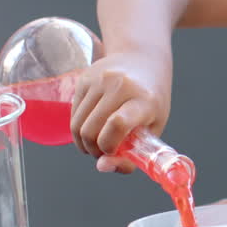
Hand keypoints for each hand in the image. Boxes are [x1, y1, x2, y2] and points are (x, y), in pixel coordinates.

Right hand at [70, 51, 171, 173]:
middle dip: (94, 150)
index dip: (109, 144)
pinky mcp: (83, 79)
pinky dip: (79, 128)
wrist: (142, 59)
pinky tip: (93, 126)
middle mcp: (119, 86)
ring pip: (77, 125)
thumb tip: (101, 167)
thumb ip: (131, 155)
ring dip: (83, 142)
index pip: (118, 123)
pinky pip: (73, 114)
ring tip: (97, 142)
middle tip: (104, 151)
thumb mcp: (153, 128)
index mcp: (143, 100)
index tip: (113, 150)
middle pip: (91, 130)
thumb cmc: (151, 100)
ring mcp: (99, 80)